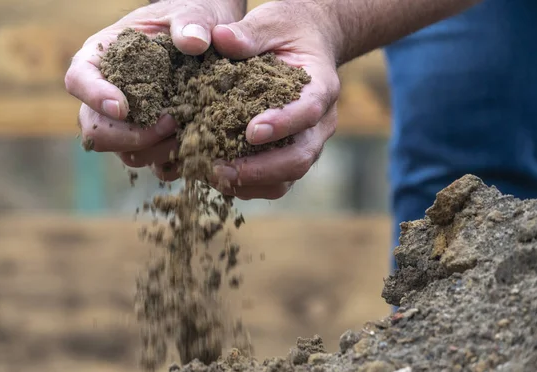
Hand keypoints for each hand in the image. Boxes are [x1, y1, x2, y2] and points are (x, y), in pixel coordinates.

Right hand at [65, 0, 244, 171]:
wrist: (211, 39)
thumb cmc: (191, 19)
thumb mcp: (192, 12)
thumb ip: (191, 23)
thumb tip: (193, 42)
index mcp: (103, 58)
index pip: (79, 80)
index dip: (94, 97)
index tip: (122, 107)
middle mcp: (109, 96)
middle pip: (95, 130)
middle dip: (131, 135)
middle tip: (170, 123)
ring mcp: (131, 124)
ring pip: (125, 153)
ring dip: (155, 151)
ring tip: (187, 132)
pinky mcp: (156, 142)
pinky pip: (155, 165)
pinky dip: (173, 163)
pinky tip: (195, 147)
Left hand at [209, 0, 340, 199]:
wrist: (308, 44)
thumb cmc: (289, 31)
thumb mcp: (273, 22)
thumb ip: (250, 33)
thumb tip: (220, 38)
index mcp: (321, 86)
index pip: (309, 111)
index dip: (283, 124)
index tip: (251, 132)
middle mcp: (321, 121)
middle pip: (302, 155)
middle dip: (263, 168)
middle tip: (222, 169)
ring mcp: (308, 141)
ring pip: (290, 176)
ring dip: (253, 183)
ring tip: (214, 178)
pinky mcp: (291, 153)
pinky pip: (276, 180)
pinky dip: (250, 185)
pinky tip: (217, 178)